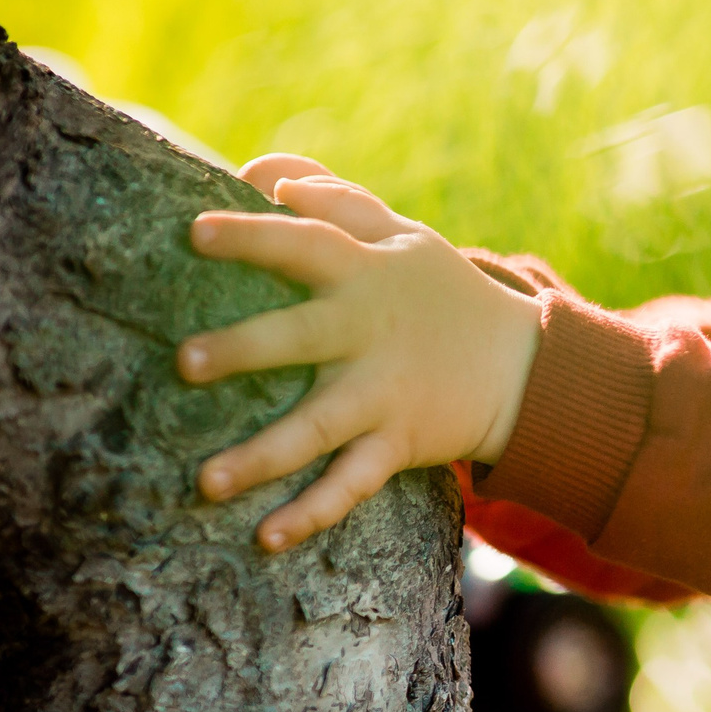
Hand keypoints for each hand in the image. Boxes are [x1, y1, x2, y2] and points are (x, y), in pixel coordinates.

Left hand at [179, 154, 541, 550]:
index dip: (253, 235)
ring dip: (261, 456)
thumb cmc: (444, 292)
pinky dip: (312, 514)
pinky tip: (266, 538)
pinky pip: (350, 484)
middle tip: (184, 362)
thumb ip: (336, 199)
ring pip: (316, 427)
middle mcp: (369, 333)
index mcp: (366, 274)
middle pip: (299, 336)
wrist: (526, 366)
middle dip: (244, 349)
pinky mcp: (397, 443)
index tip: (195, 231)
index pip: (305, 245)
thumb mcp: (403, 236)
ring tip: (205, 483)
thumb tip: (263, 173)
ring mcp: (383, 393)